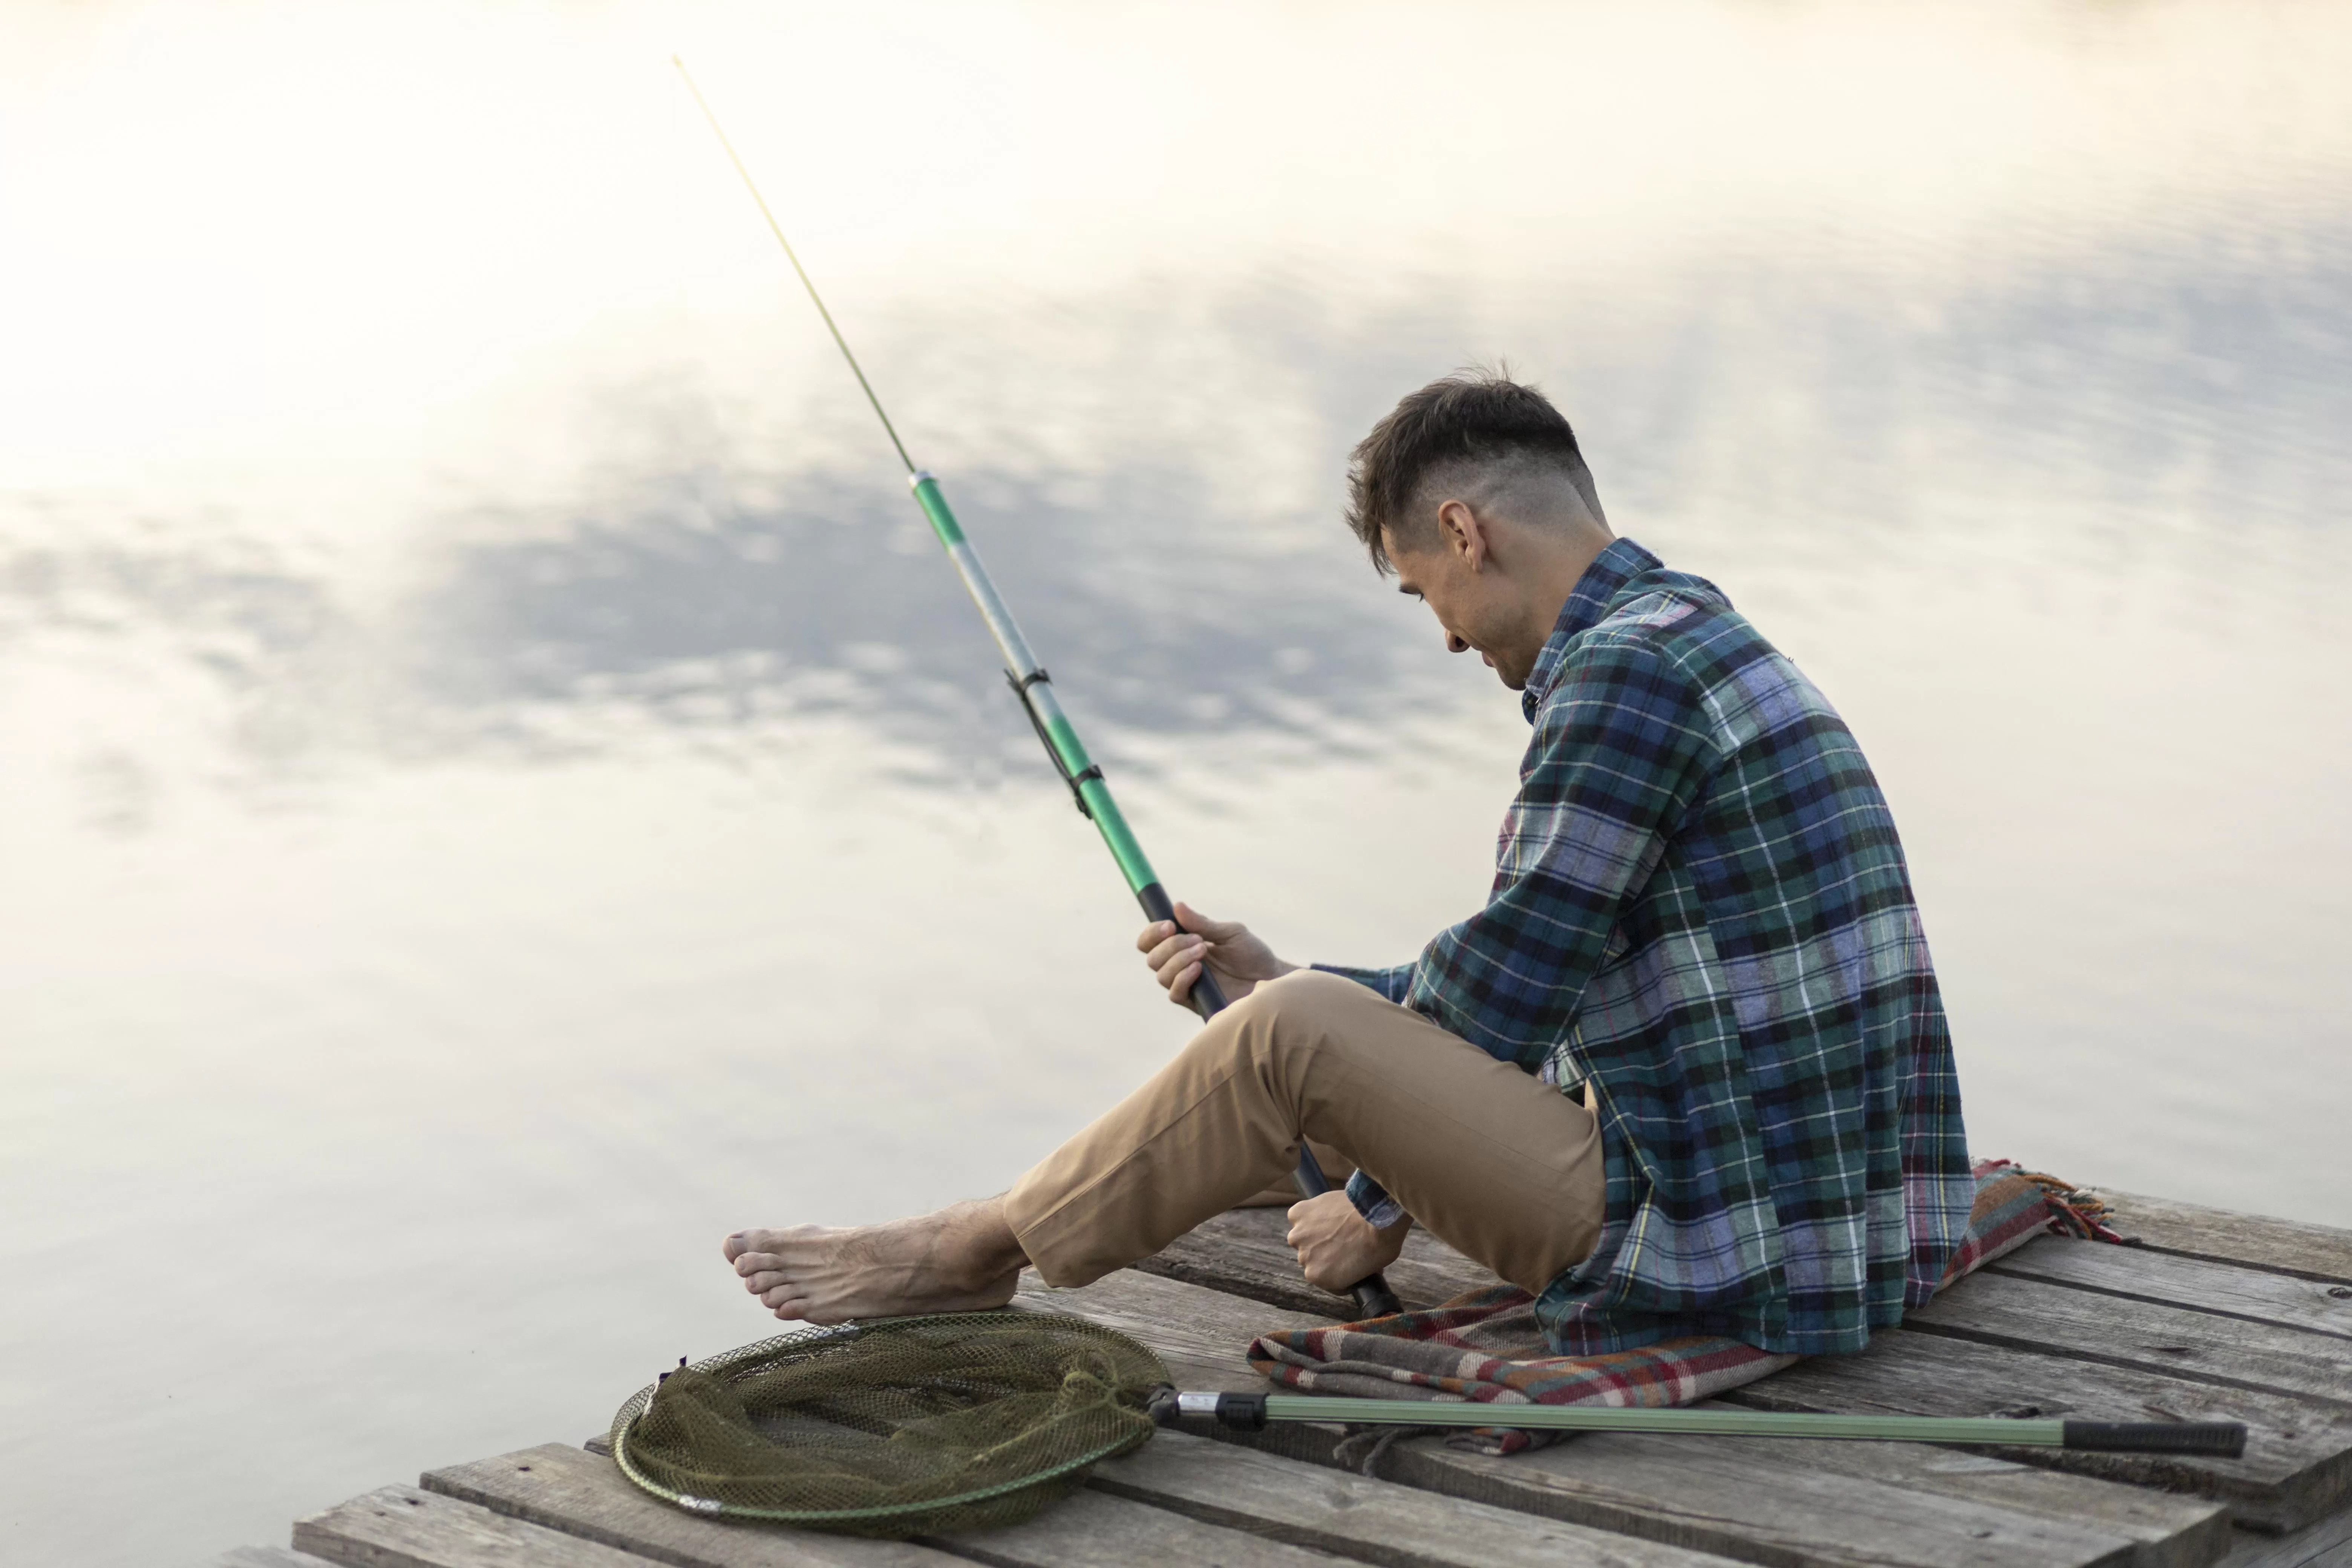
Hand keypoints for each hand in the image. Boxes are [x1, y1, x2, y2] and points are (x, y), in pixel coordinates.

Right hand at [1135, 901, 1296, 1008]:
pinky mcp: (1194, 1001)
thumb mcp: (1230, 933)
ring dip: (1178, 959)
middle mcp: (1180, 965)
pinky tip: (1199, 970)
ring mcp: (1186, 984)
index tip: (1169, 925)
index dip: (1152, 933)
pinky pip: (1175, 993)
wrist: (1271, 979)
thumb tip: (1177, 906)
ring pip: (1161, 975)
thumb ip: (1203, 924)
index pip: (1152, 940)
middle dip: (1170, 945)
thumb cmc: (1252, 954)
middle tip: (1197, 940)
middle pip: (1152, 957)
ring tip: (1204, 951)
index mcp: (1183, 944)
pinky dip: (1183, 978)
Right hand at [1285, 1189, 1409, 1292]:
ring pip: (1303, 1236)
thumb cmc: (1380, 1244)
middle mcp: (1304, 1259)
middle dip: (1324, 1249)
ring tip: (1333, 1222)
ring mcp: (1299, 1236)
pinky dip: (1308, 1214)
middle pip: (1311, 1255)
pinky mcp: (1297, 1214)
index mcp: (1318, 1278)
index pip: (1322, 1275)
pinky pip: (1298, 1216)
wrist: (1379, 1215)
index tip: (1345, 1258)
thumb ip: (1351, 1270)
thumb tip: (1353, 1264)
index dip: (1336, 1266)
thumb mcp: (1369, 1271)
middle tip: (1341, 1238)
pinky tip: (1324, 1211)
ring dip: (1313, 1231)